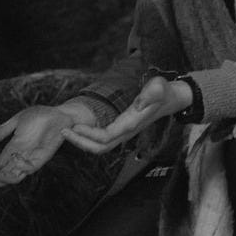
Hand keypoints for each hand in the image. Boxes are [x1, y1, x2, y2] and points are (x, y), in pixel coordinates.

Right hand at [0, 101, 93, 187]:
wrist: (60, 114)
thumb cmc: (40, 116)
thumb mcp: (15, 122)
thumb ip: (0, 132)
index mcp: (13, 149)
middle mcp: (20, 157)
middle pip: (3, 176)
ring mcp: (31, 159)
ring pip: (14, 177)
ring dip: (3, 178)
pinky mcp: (42, 159)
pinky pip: (30, 168)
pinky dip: (21, 167)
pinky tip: (14, 159)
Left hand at [62, 76, 190, 154]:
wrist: (172, 98)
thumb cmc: (163, 91)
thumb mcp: (159, 87)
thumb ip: (150, 94)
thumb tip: (140, 103)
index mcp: (131, 124)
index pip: (106, 137)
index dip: (88, 135)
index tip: (74, 126)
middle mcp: (127, 132)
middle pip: (100, 148)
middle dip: (80, 143)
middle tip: (63, 131)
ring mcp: (125, 132)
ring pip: (101, 146)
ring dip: (83, 141)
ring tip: (68, 130)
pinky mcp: (122, 129)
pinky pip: (103, 139)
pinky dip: (89, 137)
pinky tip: (80, 128)